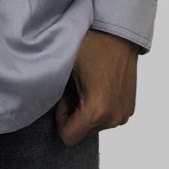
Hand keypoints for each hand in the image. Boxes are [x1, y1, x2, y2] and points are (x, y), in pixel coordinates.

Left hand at [54, 29, 138, 145]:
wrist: (119, 32)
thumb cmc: (91, 45)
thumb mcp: (66, 66)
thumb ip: (53, 90)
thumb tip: (39, 100)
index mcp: (96, 110)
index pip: (68, 136)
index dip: (60, 117)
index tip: (64, 95)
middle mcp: (113, 118)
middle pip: (83, 131)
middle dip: (74, 113)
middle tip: (74, 87)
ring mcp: (124, 113)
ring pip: (95, 125)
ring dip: (87, 110)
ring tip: (86, 84)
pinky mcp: (130, 107)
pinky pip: (108, 117)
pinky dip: (100, 107)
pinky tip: (99, 84)